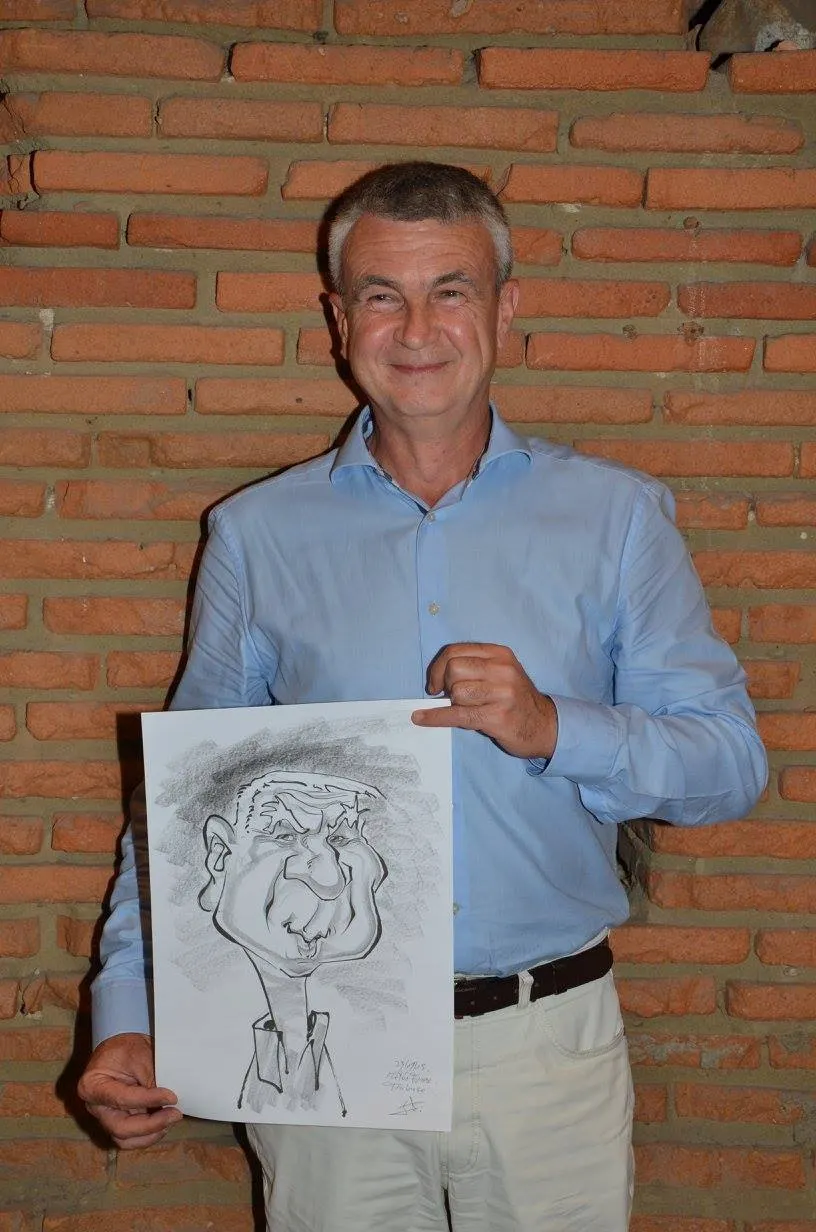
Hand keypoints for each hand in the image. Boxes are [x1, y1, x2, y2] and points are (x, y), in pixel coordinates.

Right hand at [78, 1032, 181, 1148]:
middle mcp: (96, 1107)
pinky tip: (164, 1123)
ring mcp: (106, 1118)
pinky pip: (131, 1138)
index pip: (122, 1099)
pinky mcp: (118, 1122)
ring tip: (171, 1119)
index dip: (149, 1100)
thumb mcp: (138, 1054)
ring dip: (151, 1134)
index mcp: (92, 1086)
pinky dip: (148, 1134)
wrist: (120, 1048)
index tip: (172, 1097)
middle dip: (150, 1125)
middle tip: (175, 1114)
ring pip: (126, 1139)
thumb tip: (169, 1101)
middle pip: (120, 1128)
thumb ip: (150, 1078)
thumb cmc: (125, 1048)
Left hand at [412, 642, 557, 759]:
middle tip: (450, 698)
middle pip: (453, 670)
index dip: (437, 667)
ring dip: (453, 704)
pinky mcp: (497, 717)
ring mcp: (502, 693)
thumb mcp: (501, 673)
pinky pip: (456, 715)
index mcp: (500, 654)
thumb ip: (474, 667)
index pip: (455, 651)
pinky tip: (421, 718)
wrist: (543, 725)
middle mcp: (502, 670)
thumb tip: (435, 677)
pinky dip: (434, 717)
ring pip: (456, 693)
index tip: (434, 684)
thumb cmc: (515, 699)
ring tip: (468, 709)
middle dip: (445, 685)